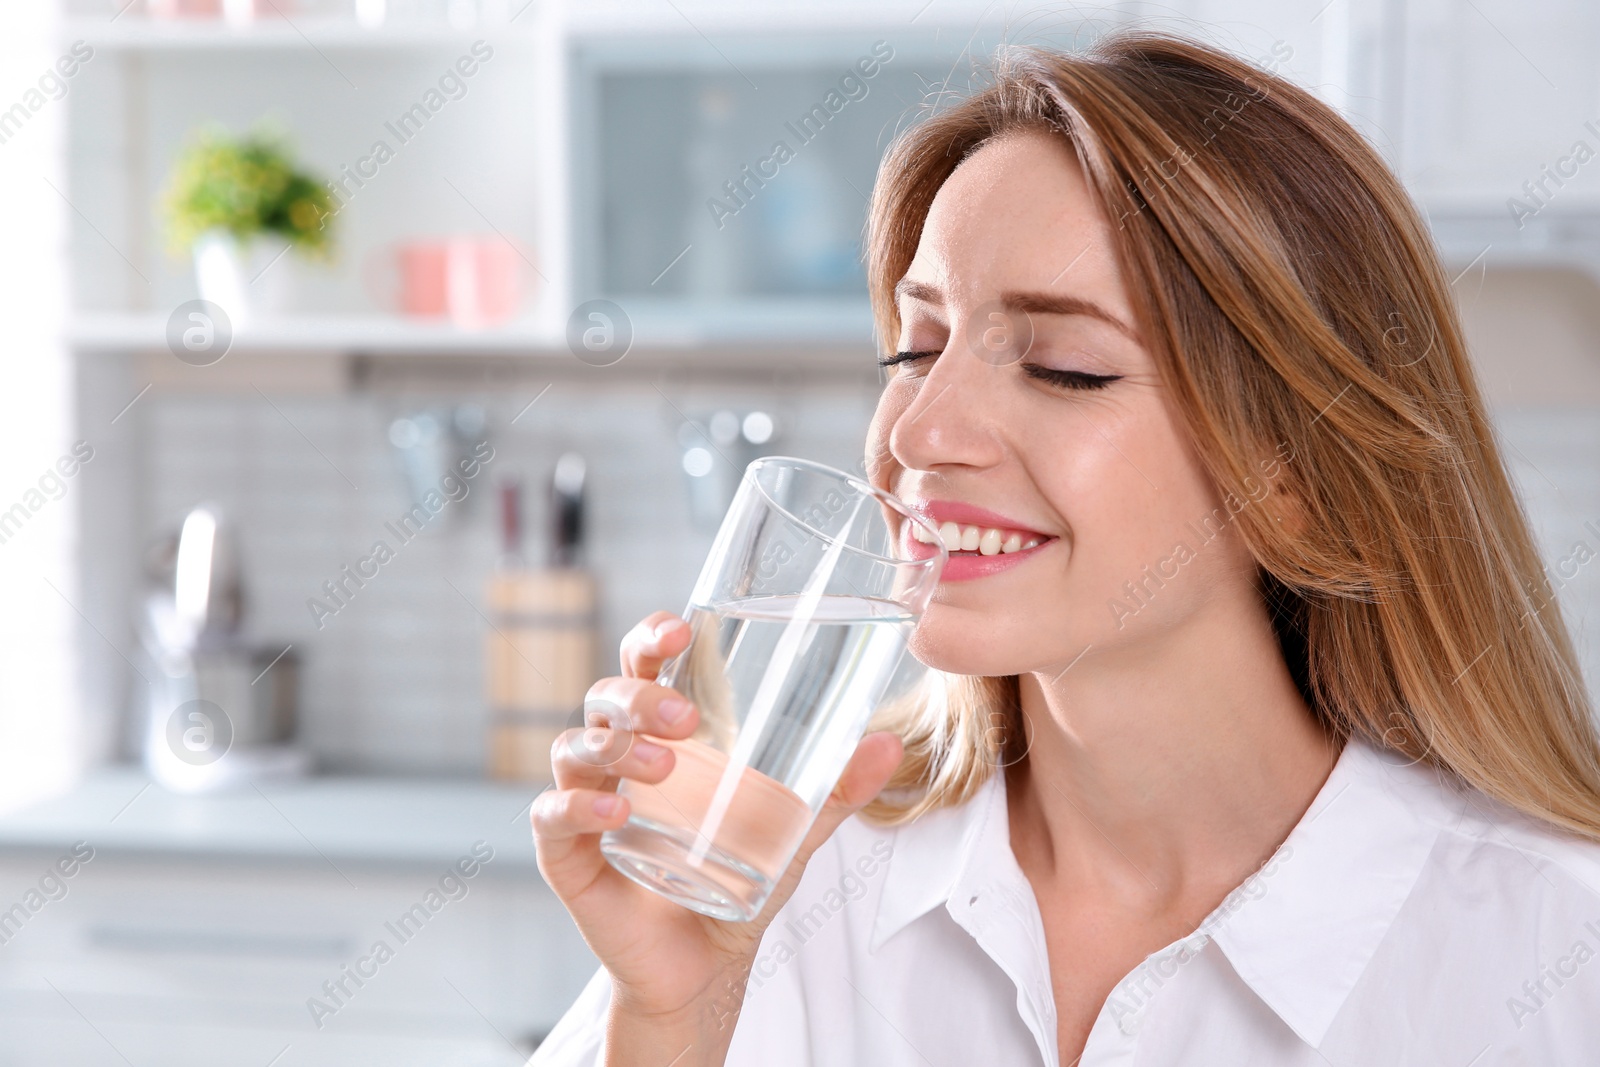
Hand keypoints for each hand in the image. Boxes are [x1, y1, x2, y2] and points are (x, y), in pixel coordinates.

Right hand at [532, 610, 903, 1061]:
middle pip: (606, 697)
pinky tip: (616, 810)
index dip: (651, 639)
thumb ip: (836, 790)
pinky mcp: (566, 855)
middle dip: (640, 696)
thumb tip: (889, 744)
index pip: (643, 667)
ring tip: (663, 769)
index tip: (680, 631)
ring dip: (616, 747)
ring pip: (575, 746)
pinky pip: (552, 815)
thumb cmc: (740, 878)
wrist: (708, 966)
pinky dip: (578, 805)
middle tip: (684, 719)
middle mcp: (618, 758)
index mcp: (665, 735)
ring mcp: (587, 802)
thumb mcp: (793, 830)